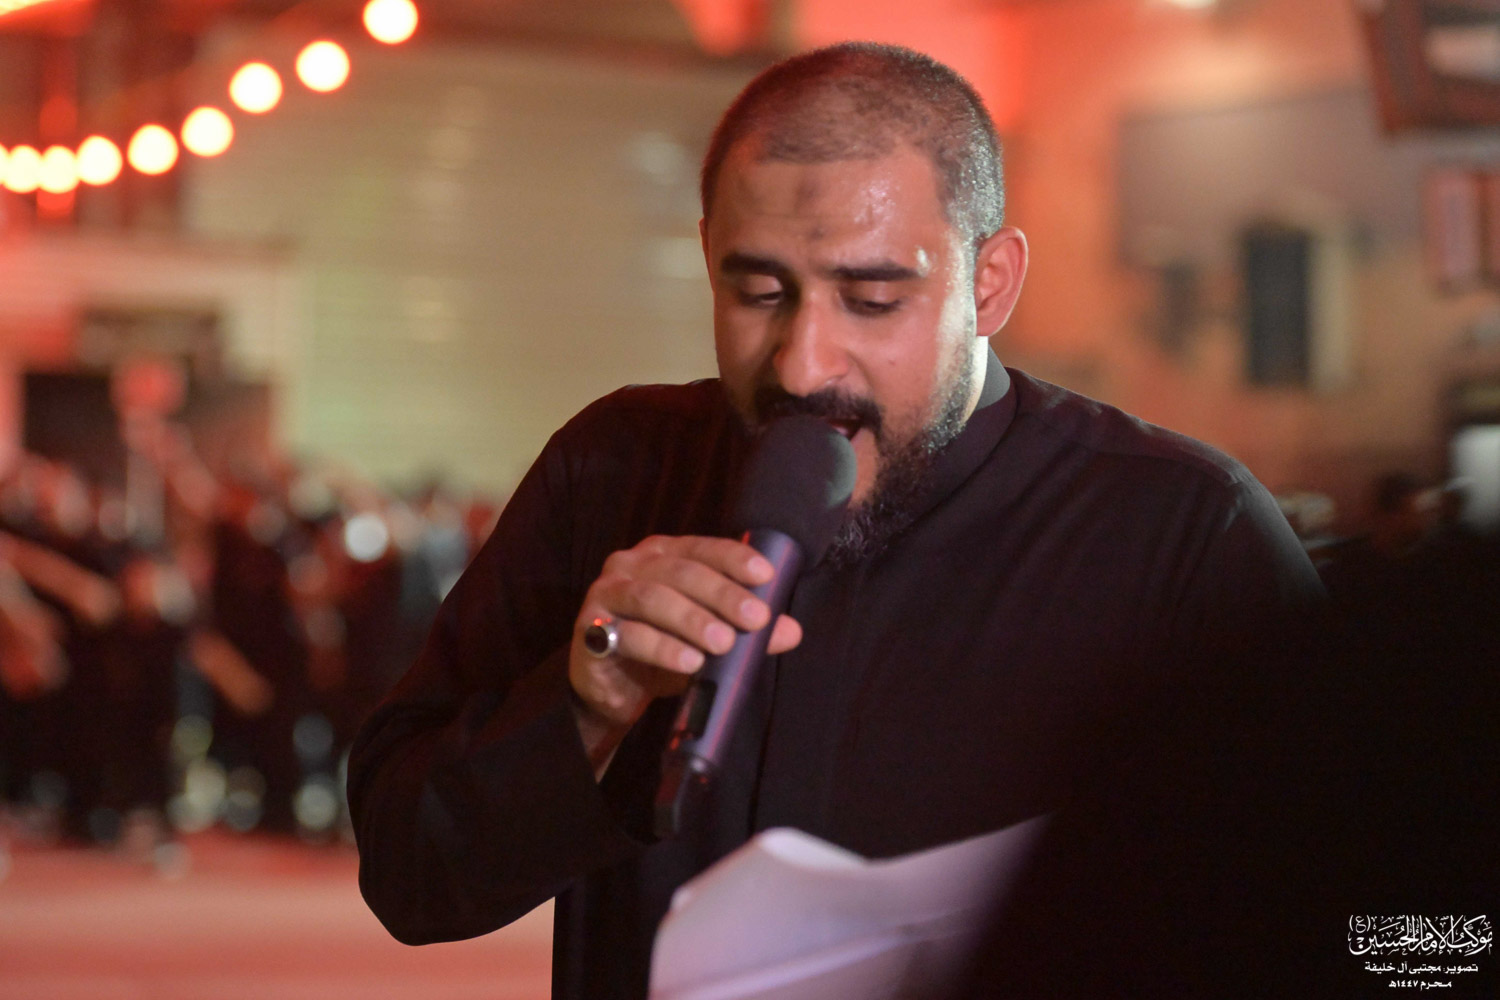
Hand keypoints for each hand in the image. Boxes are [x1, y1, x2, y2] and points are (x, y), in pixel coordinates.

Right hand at [568, 535, 802, 752]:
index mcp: (664, 554)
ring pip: (652, 598)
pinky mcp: (589, 628)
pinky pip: (627, 634)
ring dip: (692, 620)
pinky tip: (689, 661)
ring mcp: (607, 592)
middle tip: (756, 619)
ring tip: (724, 643)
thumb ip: (747, 632)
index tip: (766, 575)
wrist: (612, 689)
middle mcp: (632, 564)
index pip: (702, 548)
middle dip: (722, 594)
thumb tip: (792, 630)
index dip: (734, 558)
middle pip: (681, 571)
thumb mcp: (709, 639)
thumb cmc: (663, 650)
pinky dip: (661, 648)